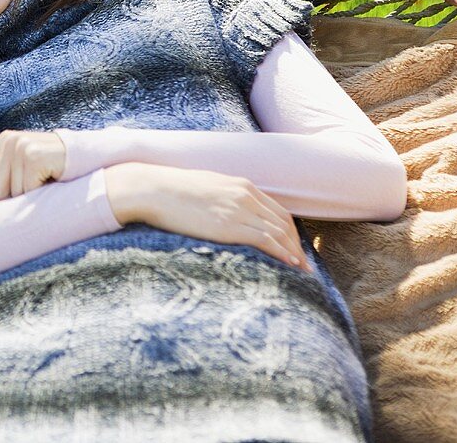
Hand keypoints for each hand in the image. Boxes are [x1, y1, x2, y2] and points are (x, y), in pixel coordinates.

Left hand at [0, 130, 65, 203]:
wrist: (89, 158)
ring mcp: (21, 147)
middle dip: (10, 201)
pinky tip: (50, 182)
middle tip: (31, 192)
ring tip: (43, 184)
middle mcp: (9, 141)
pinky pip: (26, 192)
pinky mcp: (34, 157)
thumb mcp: (23, 168)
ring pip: (9, 195)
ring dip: (27, 198)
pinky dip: (38, 195)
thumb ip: (0, 177)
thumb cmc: (54, 167)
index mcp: (3, 141)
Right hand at [103, 163, 311, 270]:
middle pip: (284, 222)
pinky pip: (266, 240)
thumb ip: (222, 197)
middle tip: (304, 263)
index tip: (294, 247)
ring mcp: (239, 209)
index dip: (290, 231)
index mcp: (241, 185)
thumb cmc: (171, 190)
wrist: (153, 189)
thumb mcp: (204, 188)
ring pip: (279, 232)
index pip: (277, 210)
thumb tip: (223, 214)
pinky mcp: (230, 225)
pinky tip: (290, 264)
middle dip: (297, 244)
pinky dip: (282, 252)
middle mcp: (245, 195)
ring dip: (294, 252)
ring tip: (302, 270)